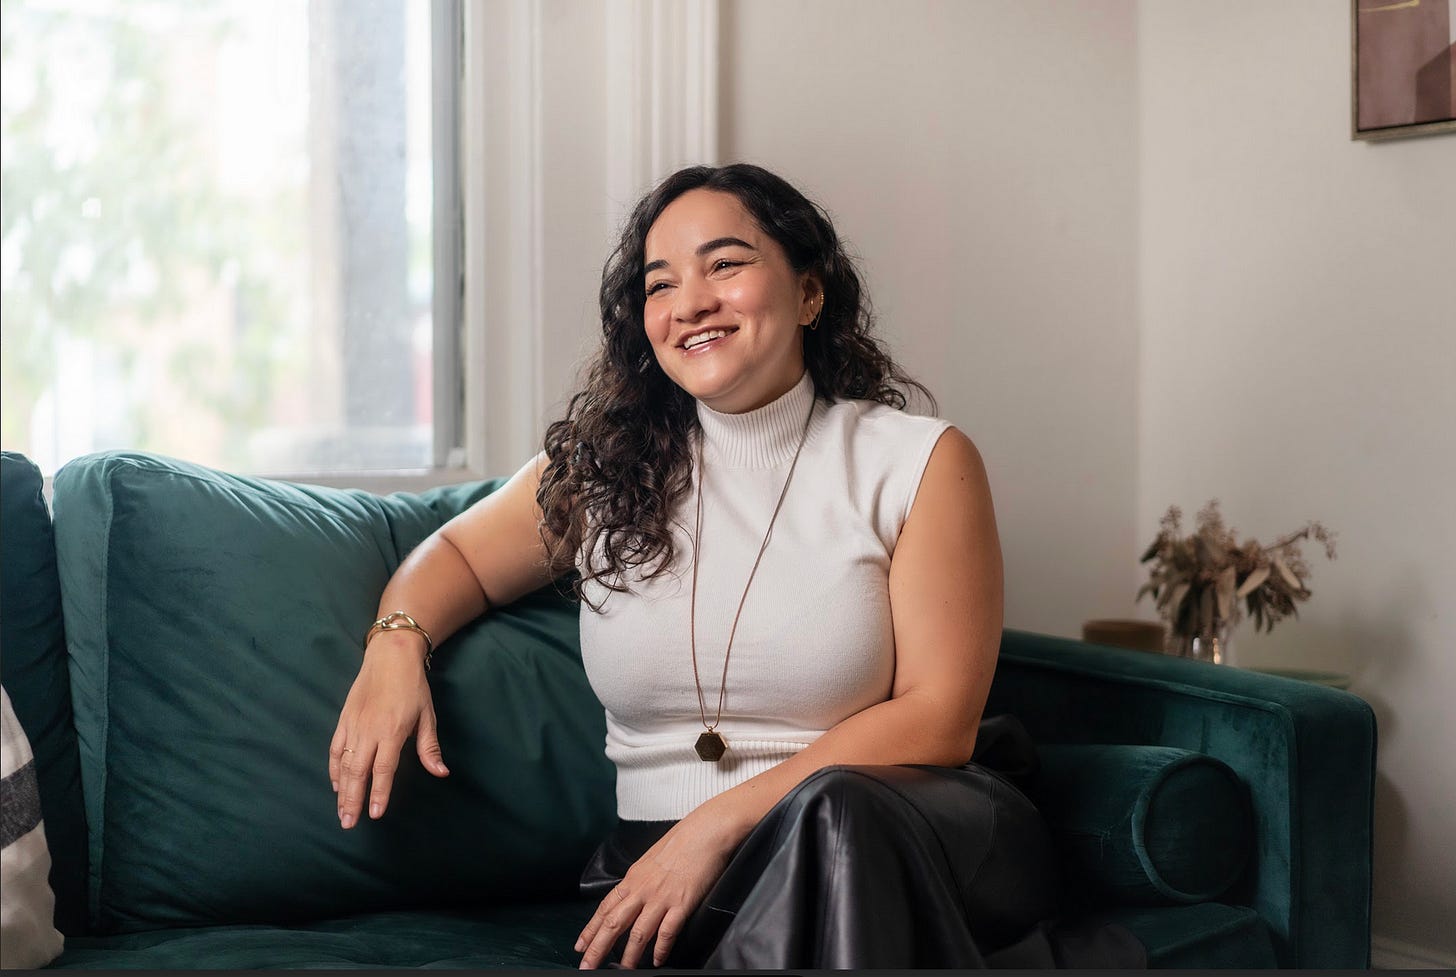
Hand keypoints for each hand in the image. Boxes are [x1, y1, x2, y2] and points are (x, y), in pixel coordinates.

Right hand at [329, 631, 449, 828]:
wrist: (390, 656)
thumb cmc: (413, 687)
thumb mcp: (428, 715)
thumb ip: (429, 747)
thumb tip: (441, 772)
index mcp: (392, 731)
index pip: (383, 769)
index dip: (378, 793)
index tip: (375, 814)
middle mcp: (369, 730)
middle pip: (358, 772)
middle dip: (352, 800)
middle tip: (348, 823)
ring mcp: (353, 725)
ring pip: (343, 764)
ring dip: (341, 790)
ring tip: (341, 812)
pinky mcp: (343, 720)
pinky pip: (335, 748)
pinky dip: (334, 768)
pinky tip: (336, 784)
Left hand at [574, 802, 748, 968]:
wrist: (707, 829)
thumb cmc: (683, 841)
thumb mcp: (651, 859)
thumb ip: (640, 880)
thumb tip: (632, 896)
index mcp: (633, 877)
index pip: (605, 908)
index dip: (591, 929)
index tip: (580, 946)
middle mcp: (643, 889)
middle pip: (613, 923)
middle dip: (598, 947)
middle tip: (587, 965)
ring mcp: (661, 896)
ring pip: (638, 933)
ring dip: (629, 955)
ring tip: (624, 969)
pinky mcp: (682, 902)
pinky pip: (667, 931)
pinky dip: (661, 948)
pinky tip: (658, 959)